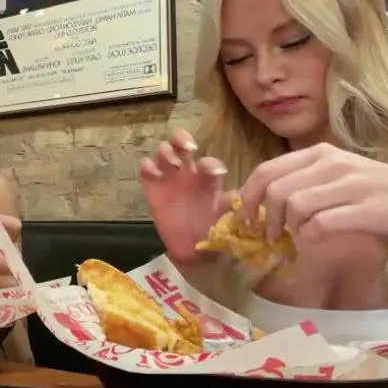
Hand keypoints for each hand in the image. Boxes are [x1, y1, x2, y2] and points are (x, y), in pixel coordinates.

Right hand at [138, 129, 229, 264]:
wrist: (191, 248)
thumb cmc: (211, 228)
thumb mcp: (225, 216)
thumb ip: (231, 204)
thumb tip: (241, 196)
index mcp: (207, 176)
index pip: (207, 162)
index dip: (210, 164)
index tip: (215, 173)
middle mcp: (187, 171)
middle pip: (181, 142)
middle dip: (182, 139)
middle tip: (188, 147)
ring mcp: (168, 176)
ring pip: (163, 151)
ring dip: (166, 152)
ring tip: (172, 164)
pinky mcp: (152, 187)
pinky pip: (146, 169)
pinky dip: (147, 167)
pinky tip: (153, 173)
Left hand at [238, 143, 387, 244]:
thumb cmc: (383, 192)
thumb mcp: (342, 175)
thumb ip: (308, 181)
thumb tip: (266, 200)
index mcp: (322, 153)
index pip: (268, 169)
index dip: (248, 195)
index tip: (245, 216)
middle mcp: (333, 164)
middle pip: (275, 189)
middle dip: (263, 216)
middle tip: (267, 234)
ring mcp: (349, 186)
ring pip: (294, 205)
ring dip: (286, 228)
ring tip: (292, 239)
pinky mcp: (364, 210)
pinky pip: (319, 225)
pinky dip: (310, 237)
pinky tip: (316, 240)